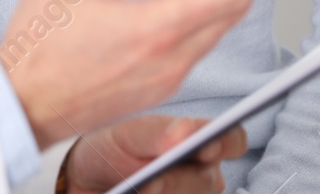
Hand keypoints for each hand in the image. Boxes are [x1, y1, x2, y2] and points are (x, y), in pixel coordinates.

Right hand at [0, 0, 293, 145]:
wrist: (22, 107)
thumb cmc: (37, 49)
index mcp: (151, 29)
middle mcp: (168, 59)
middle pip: (231, 14)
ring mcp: (166, 79)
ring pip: (217, 35)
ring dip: (232, 1)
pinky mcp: (158, 89)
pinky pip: (199, 51)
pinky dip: (210, 22)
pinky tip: (199, 6)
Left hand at [63, 116, 248, 193]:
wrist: (87, 182)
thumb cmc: (113, 150)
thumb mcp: (128, 135)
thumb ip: (157, 133)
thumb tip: (187, 133)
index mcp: (199, 144)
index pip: (233, 140)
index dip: (226, 143)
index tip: (204, 147)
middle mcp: (203, 176)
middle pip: (208, 181)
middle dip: (178, 181)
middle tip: (151, 182)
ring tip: (140, 191)